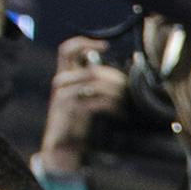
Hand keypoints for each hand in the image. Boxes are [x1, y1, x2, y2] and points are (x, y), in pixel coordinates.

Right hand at [38, 37, 127, 174]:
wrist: (64, 147)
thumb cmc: (77, 124)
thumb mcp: (84, 100)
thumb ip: (92, 86)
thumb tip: (116, 78)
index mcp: (64, 76)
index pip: (68, 49)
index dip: (84, 42)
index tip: (105, 45)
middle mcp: (62, 81)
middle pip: (92, 68)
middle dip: (114, 78)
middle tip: (129, 88)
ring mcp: (64, 94)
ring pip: (95, 82)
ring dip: (116, 92)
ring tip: (127, 102)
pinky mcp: (70, 108)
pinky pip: (96, 101)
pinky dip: (113, 106)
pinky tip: (121, 114)